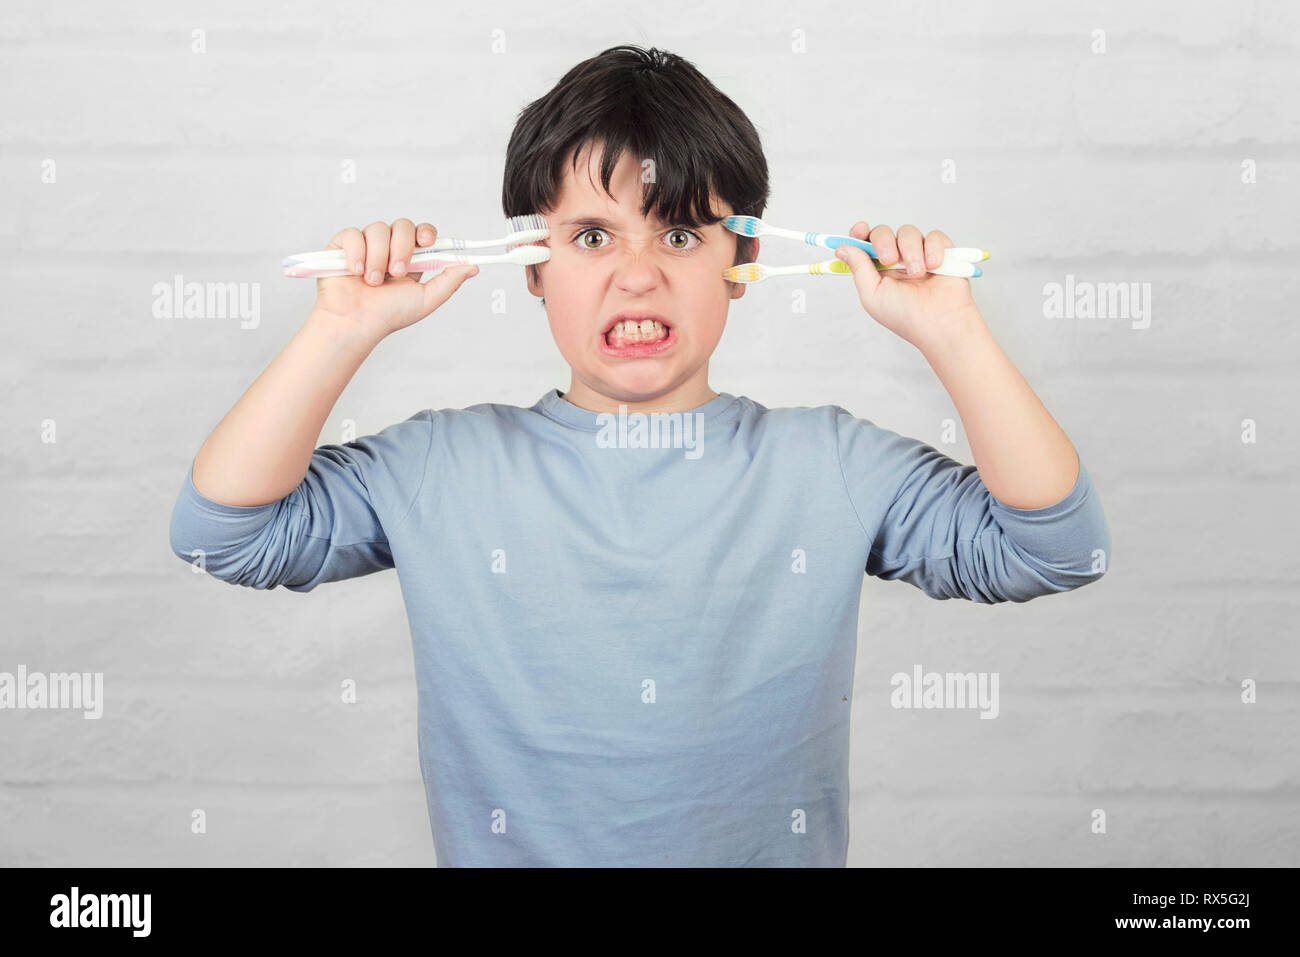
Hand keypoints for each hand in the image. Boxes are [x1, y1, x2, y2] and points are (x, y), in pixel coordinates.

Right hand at [311, 218, 478, 340]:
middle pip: (402, 226)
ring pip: (378, 229)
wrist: (355, 324)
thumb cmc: (388, 315)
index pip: (422, 233)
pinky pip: (353, 234)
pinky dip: (357, 253)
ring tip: (374, 281)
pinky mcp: (342, 246)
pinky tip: (356, 272)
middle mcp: (388, 248)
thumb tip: (473, 266)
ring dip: (378, 257)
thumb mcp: (425, 299)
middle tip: (397, 273)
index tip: (427, 242)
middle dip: (402, 248)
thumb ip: (449, 281)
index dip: (426, 232)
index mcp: (410, 259)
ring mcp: (366, 245)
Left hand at [834, 221, 979, 347]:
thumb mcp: (872, 295)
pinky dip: (933, 249)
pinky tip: (934, 267)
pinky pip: (934, 236)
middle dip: (884, 242)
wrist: (941, 322)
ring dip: (911, 252)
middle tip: (890, 260)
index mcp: (878, 271)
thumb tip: (842, 248)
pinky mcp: (942, 252)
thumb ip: (858, 268)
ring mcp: (919, 255)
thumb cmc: (906, 316)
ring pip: (908, 232)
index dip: (859, 234)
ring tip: (917, 274)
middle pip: (883, 232)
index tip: (860, 230)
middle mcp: (897, 261)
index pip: (864, 244)